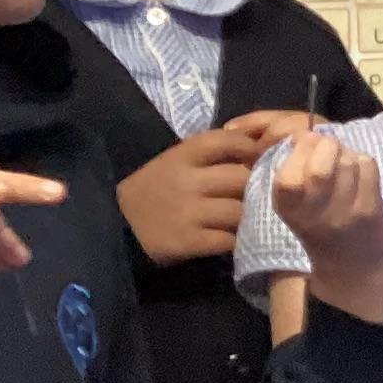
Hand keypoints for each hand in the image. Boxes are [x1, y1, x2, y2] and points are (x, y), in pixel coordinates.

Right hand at [118, 124, 277, 264]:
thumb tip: (253, 143)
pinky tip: (238, 241)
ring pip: (239, 211)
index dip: (249, 146)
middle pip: (240, 178)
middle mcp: (185, 181)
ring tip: (254, 220)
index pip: (224, 141)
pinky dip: (238, 241)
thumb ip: (207, 156)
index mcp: (180, 157)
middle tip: (266, 195)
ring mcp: (187, 212)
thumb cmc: (151, 193)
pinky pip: (228, 240)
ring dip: (251, 217)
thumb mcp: (172, 163)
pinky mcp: (188, 241)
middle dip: (257, 187)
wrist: (116, 228)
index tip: (262, 156)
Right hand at [268, 131, 382, 326]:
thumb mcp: (294, 205)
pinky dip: (363, 163)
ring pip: (348, 160)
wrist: (353, 270)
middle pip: (322, 161)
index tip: (306, 145)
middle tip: (329, 151)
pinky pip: (368, 166)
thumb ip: (295, 170)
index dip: (301, 149)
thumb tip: (308, 132)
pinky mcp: (371, 209)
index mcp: (288, 208)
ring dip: (347, 154)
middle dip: (327, 145)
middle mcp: (315, 213)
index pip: (289, 174)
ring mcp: (346, 211)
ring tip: (344, 168)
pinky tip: (359, 177)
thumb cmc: (319, 229)